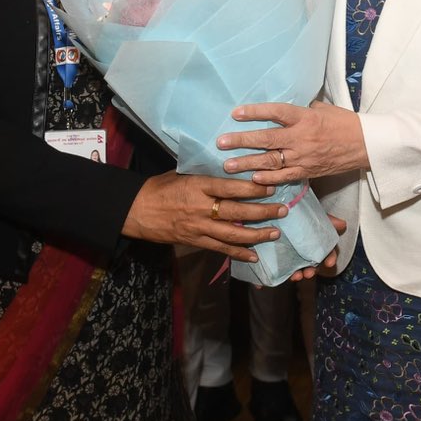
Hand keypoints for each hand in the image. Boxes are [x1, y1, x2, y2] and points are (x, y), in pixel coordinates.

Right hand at [124, 172, 286, 261]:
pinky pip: (220, 248)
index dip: (253, 188)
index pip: (231, 187)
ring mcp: (198, 227)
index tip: (271, 186)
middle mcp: (201, 207)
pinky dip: (238, 252)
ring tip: (275, 233)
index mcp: (199, 186)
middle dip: (263, 212)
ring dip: (256, 234)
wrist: (137, 210)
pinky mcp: (195, 241)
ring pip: (233, 233)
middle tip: (283, 210)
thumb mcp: (182, 172)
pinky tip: (254, 255)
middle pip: (237, 211)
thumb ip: (206, 173)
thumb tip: (230, 165)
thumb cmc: (161, 187)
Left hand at [218, 101, 368, 184]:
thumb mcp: (323, 108)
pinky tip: (252, 179)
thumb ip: (301, 110)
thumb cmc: (345, 123)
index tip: (235, 113)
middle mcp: (302, 137)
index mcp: (305, 117)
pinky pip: (285, 176)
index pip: (275, 112)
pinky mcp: (309, 171)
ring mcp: (304, 156)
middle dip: (241, 141)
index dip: (255, 112)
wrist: (367, 144)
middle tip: (221, 142)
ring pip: (271, 161)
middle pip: (266, 139)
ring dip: (247, 163)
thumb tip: (282, 112)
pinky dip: (268, 179)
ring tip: (228, 165)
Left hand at [287, 216, 347, 281]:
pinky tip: (289, 275)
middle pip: (315, 264)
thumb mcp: (315, 215)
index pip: (328, 252)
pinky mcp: (285, 257)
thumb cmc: (302, 215)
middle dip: (313, 270)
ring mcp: (297, 255)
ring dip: (301, 274)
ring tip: (298, 276)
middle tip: (309, 273)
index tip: (330, 263)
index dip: (330, 258)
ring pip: (302, 268)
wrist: (283, 213)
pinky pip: (288, 268)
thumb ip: (328, 221)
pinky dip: (289, 273)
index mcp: (319, 242)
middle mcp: (309, 250)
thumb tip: (343, 224)